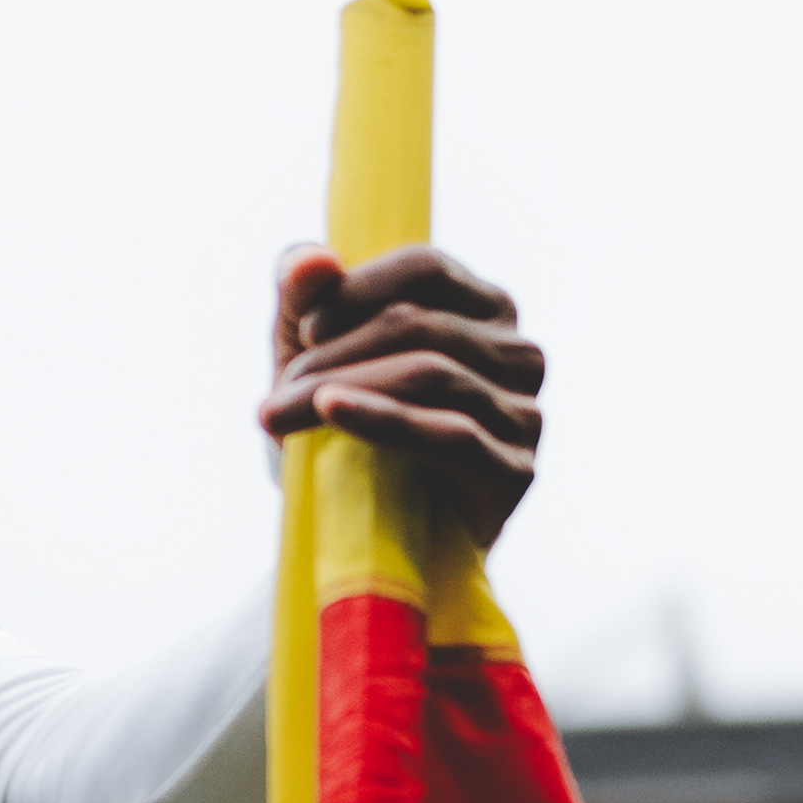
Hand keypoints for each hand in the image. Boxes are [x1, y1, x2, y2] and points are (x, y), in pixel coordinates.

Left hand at [261, 240, 542, 547]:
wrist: (357, 541)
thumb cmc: (340, 435)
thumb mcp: (312, 356)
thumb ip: (305, 297)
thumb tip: (312, 260)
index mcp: (484, 309)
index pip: (427, 268)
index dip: (357, 288)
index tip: (304, 328)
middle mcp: (519, 354)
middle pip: (420, 323)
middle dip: (333, 352)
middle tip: (277, 391)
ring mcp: (525, 413)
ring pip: (430, 374)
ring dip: (339, 387)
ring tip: (278, 414)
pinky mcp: (515, 472)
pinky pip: (450, 433)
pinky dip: (383, 419)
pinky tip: (333, 412)